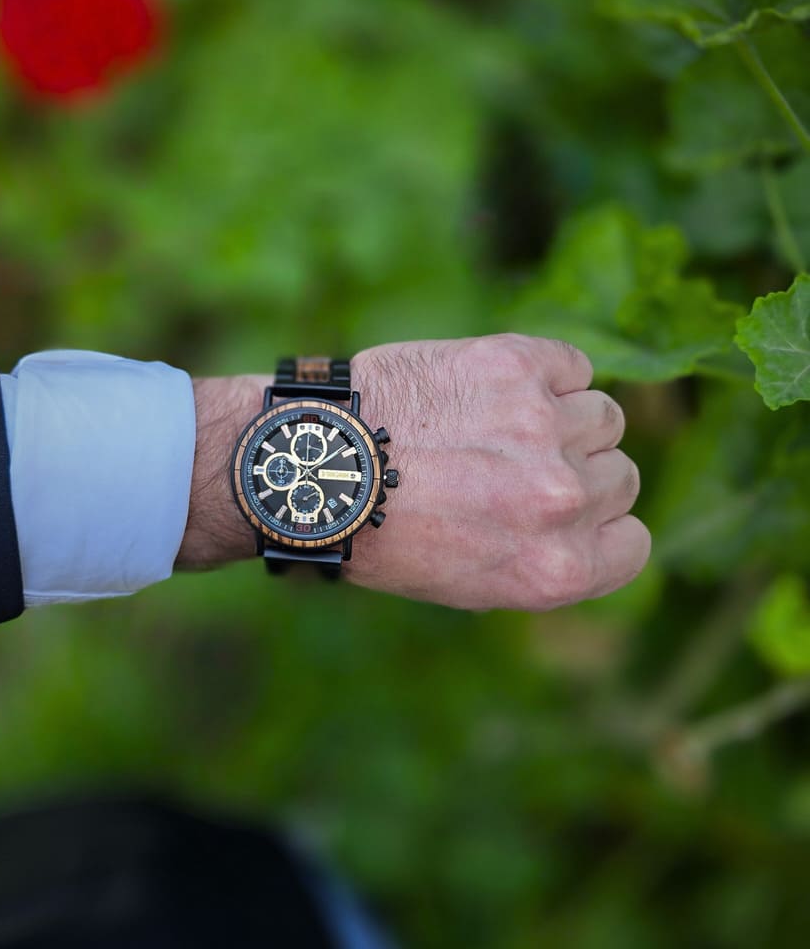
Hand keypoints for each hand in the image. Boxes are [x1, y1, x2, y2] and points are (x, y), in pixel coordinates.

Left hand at [346, 335, 649, 609]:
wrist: (316, 467)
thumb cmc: (383, 534)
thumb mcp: (470, 586)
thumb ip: (544, 560)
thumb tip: (590, 528)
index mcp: (555, 570)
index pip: (635, 543)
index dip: (600, 527)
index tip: (567, 514)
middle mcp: (561, 501)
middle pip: (620, 476)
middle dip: (575, 473)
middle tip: (511, 469)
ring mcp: (543, 428)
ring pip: (602, 416)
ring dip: (561, 421)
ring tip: (495, 427)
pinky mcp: (516, 365)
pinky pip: (573, 365)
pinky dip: (547, 373)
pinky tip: (495, 389)